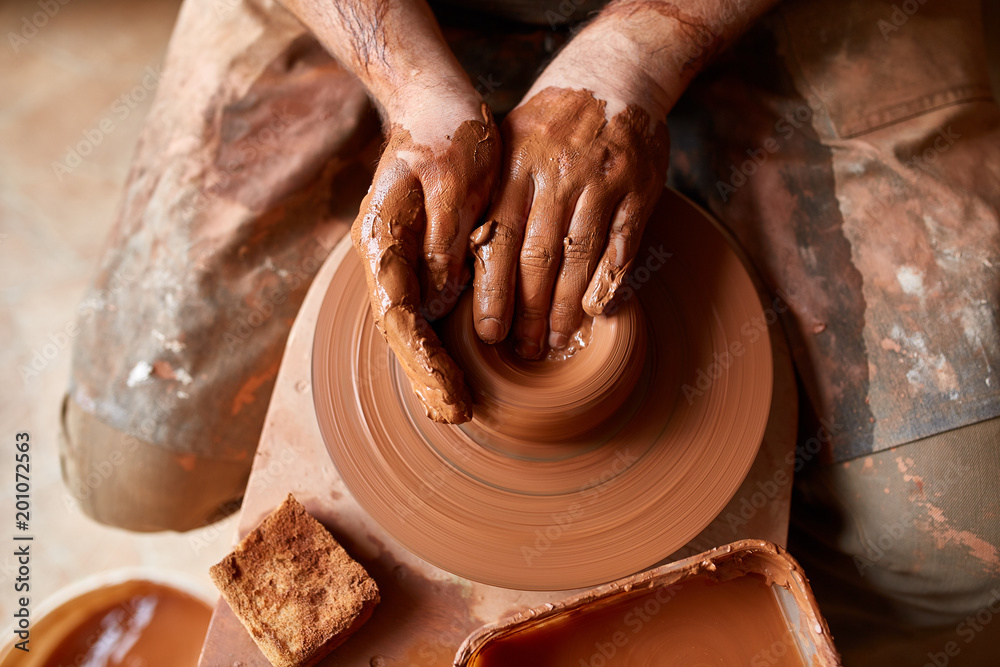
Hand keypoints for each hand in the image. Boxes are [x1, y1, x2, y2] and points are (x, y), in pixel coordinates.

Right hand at [352, 102, 499, 422]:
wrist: (434, 106)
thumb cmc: (444, 135)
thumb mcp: (449, 177)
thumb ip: (442, 237)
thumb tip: (438, 295)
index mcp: (384, 239)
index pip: (401, 315)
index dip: (424, 359)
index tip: (453, 395)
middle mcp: (386, 258)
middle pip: (400, 332)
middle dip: (425, 377)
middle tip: (455, 416)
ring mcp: (401, 262)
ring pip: (410, 328)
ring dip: (429, 371)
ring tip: (454, 410)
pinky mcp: (421, 260)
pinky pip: (427, 313)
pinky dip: (438, 347)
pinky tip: (452, 374)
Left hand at [471, 83, 669, 357]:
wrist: (614, 73)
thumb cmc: (550, 123)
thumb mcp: (510, 146)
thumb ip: (494, 198)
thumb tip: (468, 263)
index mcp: (517, 170)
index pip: (499, 242)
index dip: (493, 292)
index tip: (488, 332)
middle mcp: (556, 178)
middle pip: (539, 258)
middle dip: (528, 311)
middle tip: (523, 351)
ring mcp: (599, 183)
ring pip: (580, 257)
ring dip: (566, 307)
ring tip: (555, 342)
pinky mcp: (638, 188)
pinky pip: (623, 243)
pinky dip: (611, 279)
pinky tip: (598, 310)